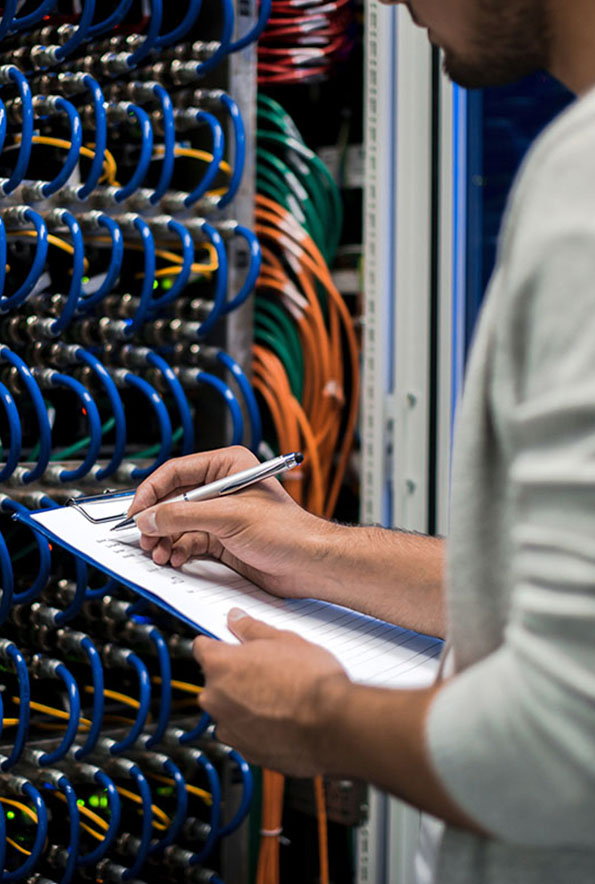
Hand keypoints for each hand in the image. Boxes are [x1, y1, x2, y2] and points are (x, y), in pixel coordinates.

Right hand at [129, 446, 338, 597]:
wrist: (309, 564)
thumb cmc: (287, 531)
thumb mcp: (230, 518)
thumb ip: (184, 517)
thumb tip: (149, 517)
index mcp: (228, 466)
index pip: (176, 472)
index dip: (151, 491)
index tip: (135, 511)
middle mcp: (222, 488)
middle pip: (172, 499)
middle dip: (156, 520)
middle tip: (144, 537)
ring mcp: (221, 514)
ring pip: (177, 523)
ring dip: (164, 538)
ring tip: (159, 552)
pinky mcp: (221, 538)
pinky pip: (188, 540)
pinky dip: (178, 549)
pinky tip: (176, 558)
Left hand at [193, 608, 350, 775]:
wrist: (333, 726)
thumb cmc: (311, 682)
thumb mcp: (284, 640)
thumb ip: (252, 628)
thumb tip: (237, 619)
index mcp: (220, 666)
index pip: (202, 647)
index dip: (219, 643)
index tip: (229, 643)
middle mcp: (216, 699)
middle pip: (216, 680)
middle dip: (236, 675)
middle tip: (267, 669)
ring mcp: (229, 729)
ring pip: (230, 709)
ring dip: (246, 703)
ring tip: (279, 696)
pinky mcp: (246, 752)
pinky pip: (245, 733)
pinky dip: (257, 726)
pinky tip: (282, 717)